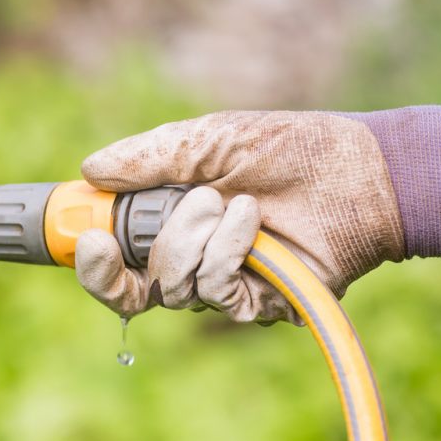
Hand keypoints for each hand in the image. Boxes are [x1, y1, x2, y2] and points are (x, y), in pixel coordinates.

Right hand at [75, 111, 404, 323]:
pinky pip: (215, 291)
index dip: (90, 263)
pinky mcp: (256, 300)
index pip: (112, 263)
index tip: (87, 240)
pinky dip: (228, 250)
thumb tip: (90, 170)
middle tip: (132, 231)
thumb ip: (148, 158)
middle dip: (134, 253)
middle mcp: (187, 260)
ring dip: (193, 238)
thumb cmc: (283, 148)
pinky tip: (251, 220)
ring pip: (173, 286)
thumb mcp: (206, 140)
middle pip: (130, 291)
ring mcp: (220, 283)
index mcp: (166, 224)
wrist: (354, 168)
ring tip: (228, 200)